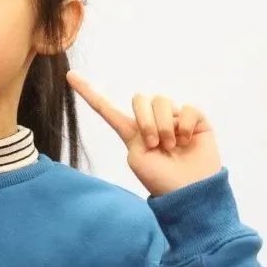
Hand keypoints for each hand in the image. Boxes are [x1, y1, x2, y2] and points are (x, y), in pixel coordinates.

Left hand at [67, 71, 220, 195]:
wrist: (189, 191)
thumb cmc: (161, 180)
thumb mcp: (136, 159)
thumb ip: (133, 134)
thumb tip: (151, 119)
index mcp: (132, 131)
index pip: (107, 109)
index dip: (89, 92)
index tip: (70, 75)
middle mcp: (152, 121)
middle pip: (139, 98)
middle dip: (145, 121)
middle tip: (154, 144)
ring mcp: (174, 119)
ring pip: (161, 100)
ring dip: (164, 125)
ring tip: (171, 146)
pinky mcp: (196, 120)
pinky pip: (187, 108)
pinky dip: (185, 125)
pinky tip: (187, 140)